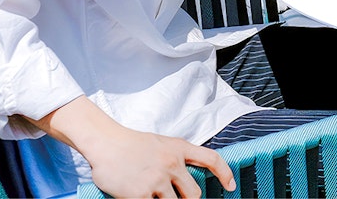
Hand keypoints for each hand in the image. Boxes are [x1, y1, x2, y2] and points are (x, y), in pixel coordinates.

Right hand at [84, 127, 233, 198]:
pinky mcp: (140, 194)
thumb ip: (177, 157)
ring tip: (152, 193)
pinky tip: (141, 197)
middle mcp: (172, 164)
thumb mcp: (162, 144)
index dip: (225, 174)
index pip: (212, 159)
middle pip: (194, 194)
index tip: (231, 186)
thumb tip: (187, 178)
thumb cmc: (131, 144)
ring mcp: (157, 180)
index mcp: (179, 148)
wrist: (105, 142)